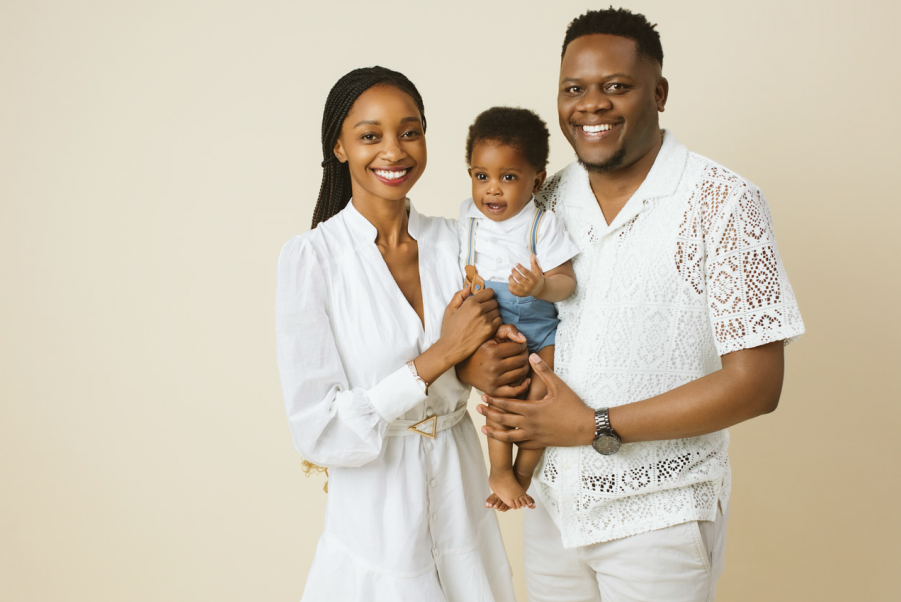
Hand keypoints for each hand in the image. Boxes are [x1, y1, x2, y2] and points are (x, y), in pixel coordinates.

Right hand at [438, 286, 501, 363]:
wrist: (451, 347)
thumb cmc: (449, 330)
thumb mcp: (449, 310)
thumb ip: (459, 296)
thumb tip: (468, 288)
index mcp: (470, 302)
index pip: (489, 292)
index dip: (487, 295)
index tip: (484, 300)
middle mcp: (479, 309)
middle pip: (494, 301)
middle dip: (490, 305)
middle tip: (483, 311)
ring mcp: (486, 320)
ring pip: (498, 311)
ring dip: (493, 313)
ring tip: (484, 319)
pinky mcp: (490, 329)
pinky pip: (499, 321)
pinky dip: (495, 322)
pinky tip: (487, 326)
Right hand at [455, 324, 530, 396]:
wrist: (464, 368)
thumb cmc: (481, 349)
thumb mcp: (491, 335)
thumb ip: (508, 330)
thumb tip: (523, 339)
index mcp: (492, 352)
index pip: (519, 347)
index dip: (522, 344)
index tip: (520, 345)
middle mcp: (493, 367)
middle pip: (521, 360)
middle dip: (525, 355)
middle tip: (523, 354)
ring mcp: (493, 381)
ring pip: (521, 373)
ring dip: (525, 367)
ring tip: (522, 363)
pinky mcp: (494, 391)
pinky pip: (515, 391)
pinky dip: (524, 385)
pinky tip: (526, 379)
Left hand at [477, 353, 594, 448]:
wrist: (586, 427)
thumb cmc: (573, 405)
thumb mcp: (559, 385)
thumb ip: (543, 371)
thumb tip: (531, 355)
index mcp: (532, 409)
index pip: (507, 404)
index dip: (494, 400)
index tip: (484, 395)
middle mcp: (530, 424)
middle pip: (503, 420)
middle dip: (489, 414)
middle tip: (478, 409)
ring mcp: (534, 436)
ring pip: (509, 436)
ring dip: (495, 432)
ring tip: (484, 428)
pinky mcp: (540, 443)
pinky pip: (522, 445)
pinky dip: (512, 441)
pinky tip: (507, 438)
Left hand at [508, 254, 544, 297]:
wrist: (539, 289)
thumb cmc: (537, 278)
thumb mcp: (537, 271)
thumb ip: (534, 263)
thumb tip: (532, 255)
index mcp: (534, 279)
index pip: (526, 273)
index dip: (520, 267)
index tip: (516, 263)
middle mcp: (530, 286)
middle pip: (519, 278)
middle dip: (514, 272)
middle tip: (512, 268)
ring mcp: (525, 292)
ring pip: (514, 285)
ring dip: (510, 279)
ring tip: (510, 275)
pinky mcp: (521, 295)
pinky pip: (513, 291)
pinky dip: (510, 286)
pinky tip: (510, 282)